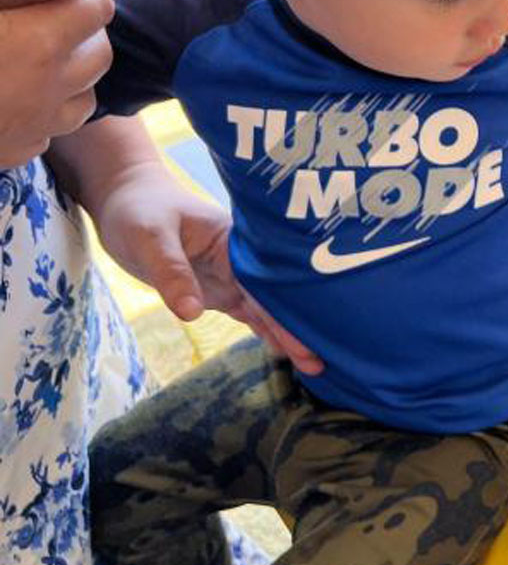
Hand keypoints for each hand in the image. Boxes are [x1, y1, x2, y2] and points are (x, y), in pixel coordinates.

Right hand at [0, 0, 111, 167]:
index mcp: (38, 43)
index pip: (95, 8)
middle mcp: (51, 88)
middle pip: (99, 52)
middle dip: (82, 32)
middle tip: (49, 17)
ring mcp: (39, 125)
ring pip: (85, 94)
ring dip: (70, 73)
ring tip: (35, 56)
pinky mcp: (21, 151)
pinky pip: (52, 127)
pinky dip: (45, 109)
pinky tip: (14, 95)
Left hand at [91, 162, 324, 374]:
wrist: (126, 200)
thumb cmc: (140, 210)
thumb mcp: (149, 237)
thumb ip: (172, 272)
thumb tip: (192, 313)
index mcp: (236, 240)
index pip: (267, 279)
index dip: (287, 306)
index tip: (311, 330)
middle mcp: (242, 259)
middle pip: (275, 297)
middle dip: (298, 327)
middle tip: (323, 360)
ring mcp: (233, 276)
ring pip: (266, 309)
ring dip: (287, 334)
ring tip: (317, 364)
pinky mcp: (220, 290)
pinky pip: (248, 314)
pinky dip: (266, 331)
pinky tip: (285, 351)